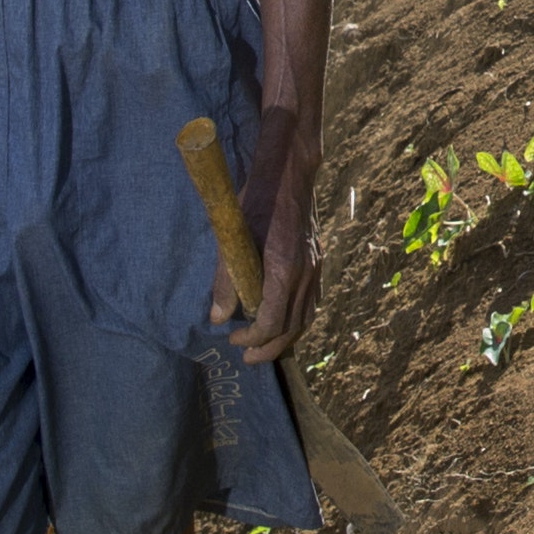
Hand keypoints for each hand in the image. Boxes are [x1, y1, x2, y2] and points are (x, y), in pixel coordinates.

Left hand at [218, 110, 319, 365]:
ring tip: (264, 346)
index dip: (251, 340)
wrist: (288, 175)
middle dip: (269, 349)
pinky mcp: (317, 262)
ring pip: (306, 318)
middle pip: (293, 329)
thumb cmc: (256, 203)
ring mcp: (315, 269)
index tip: (231, 340)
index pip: (272, 324)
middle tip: (246, 357)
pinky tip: (283, 321)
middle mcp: (306, 275)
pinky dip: (297, 320)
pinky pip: (312, 302)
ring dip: (285, 338)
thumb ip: (226, 281)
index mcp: (285, 271)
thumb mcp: (233, 241)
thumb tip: (217, 317)